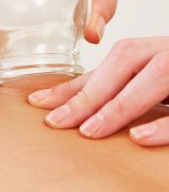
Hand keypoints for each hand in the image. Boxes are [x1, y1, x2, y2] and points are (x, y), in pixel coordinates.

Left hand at [28, 37, 168, 145]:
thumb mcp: (142, 78)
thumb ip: (116, 86)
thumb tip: (75, 105)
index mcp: (143, 53)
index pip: (101, 70)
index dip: (69, 86)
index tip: (36, 102)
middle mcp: (160, 54)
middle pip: (120, 67)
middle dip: (87, 96)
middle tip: (56, 121)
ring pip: (152, 80)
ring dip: (117, 106)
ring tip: (88, 131)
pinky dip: (161, 125)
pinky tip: (138, 138)